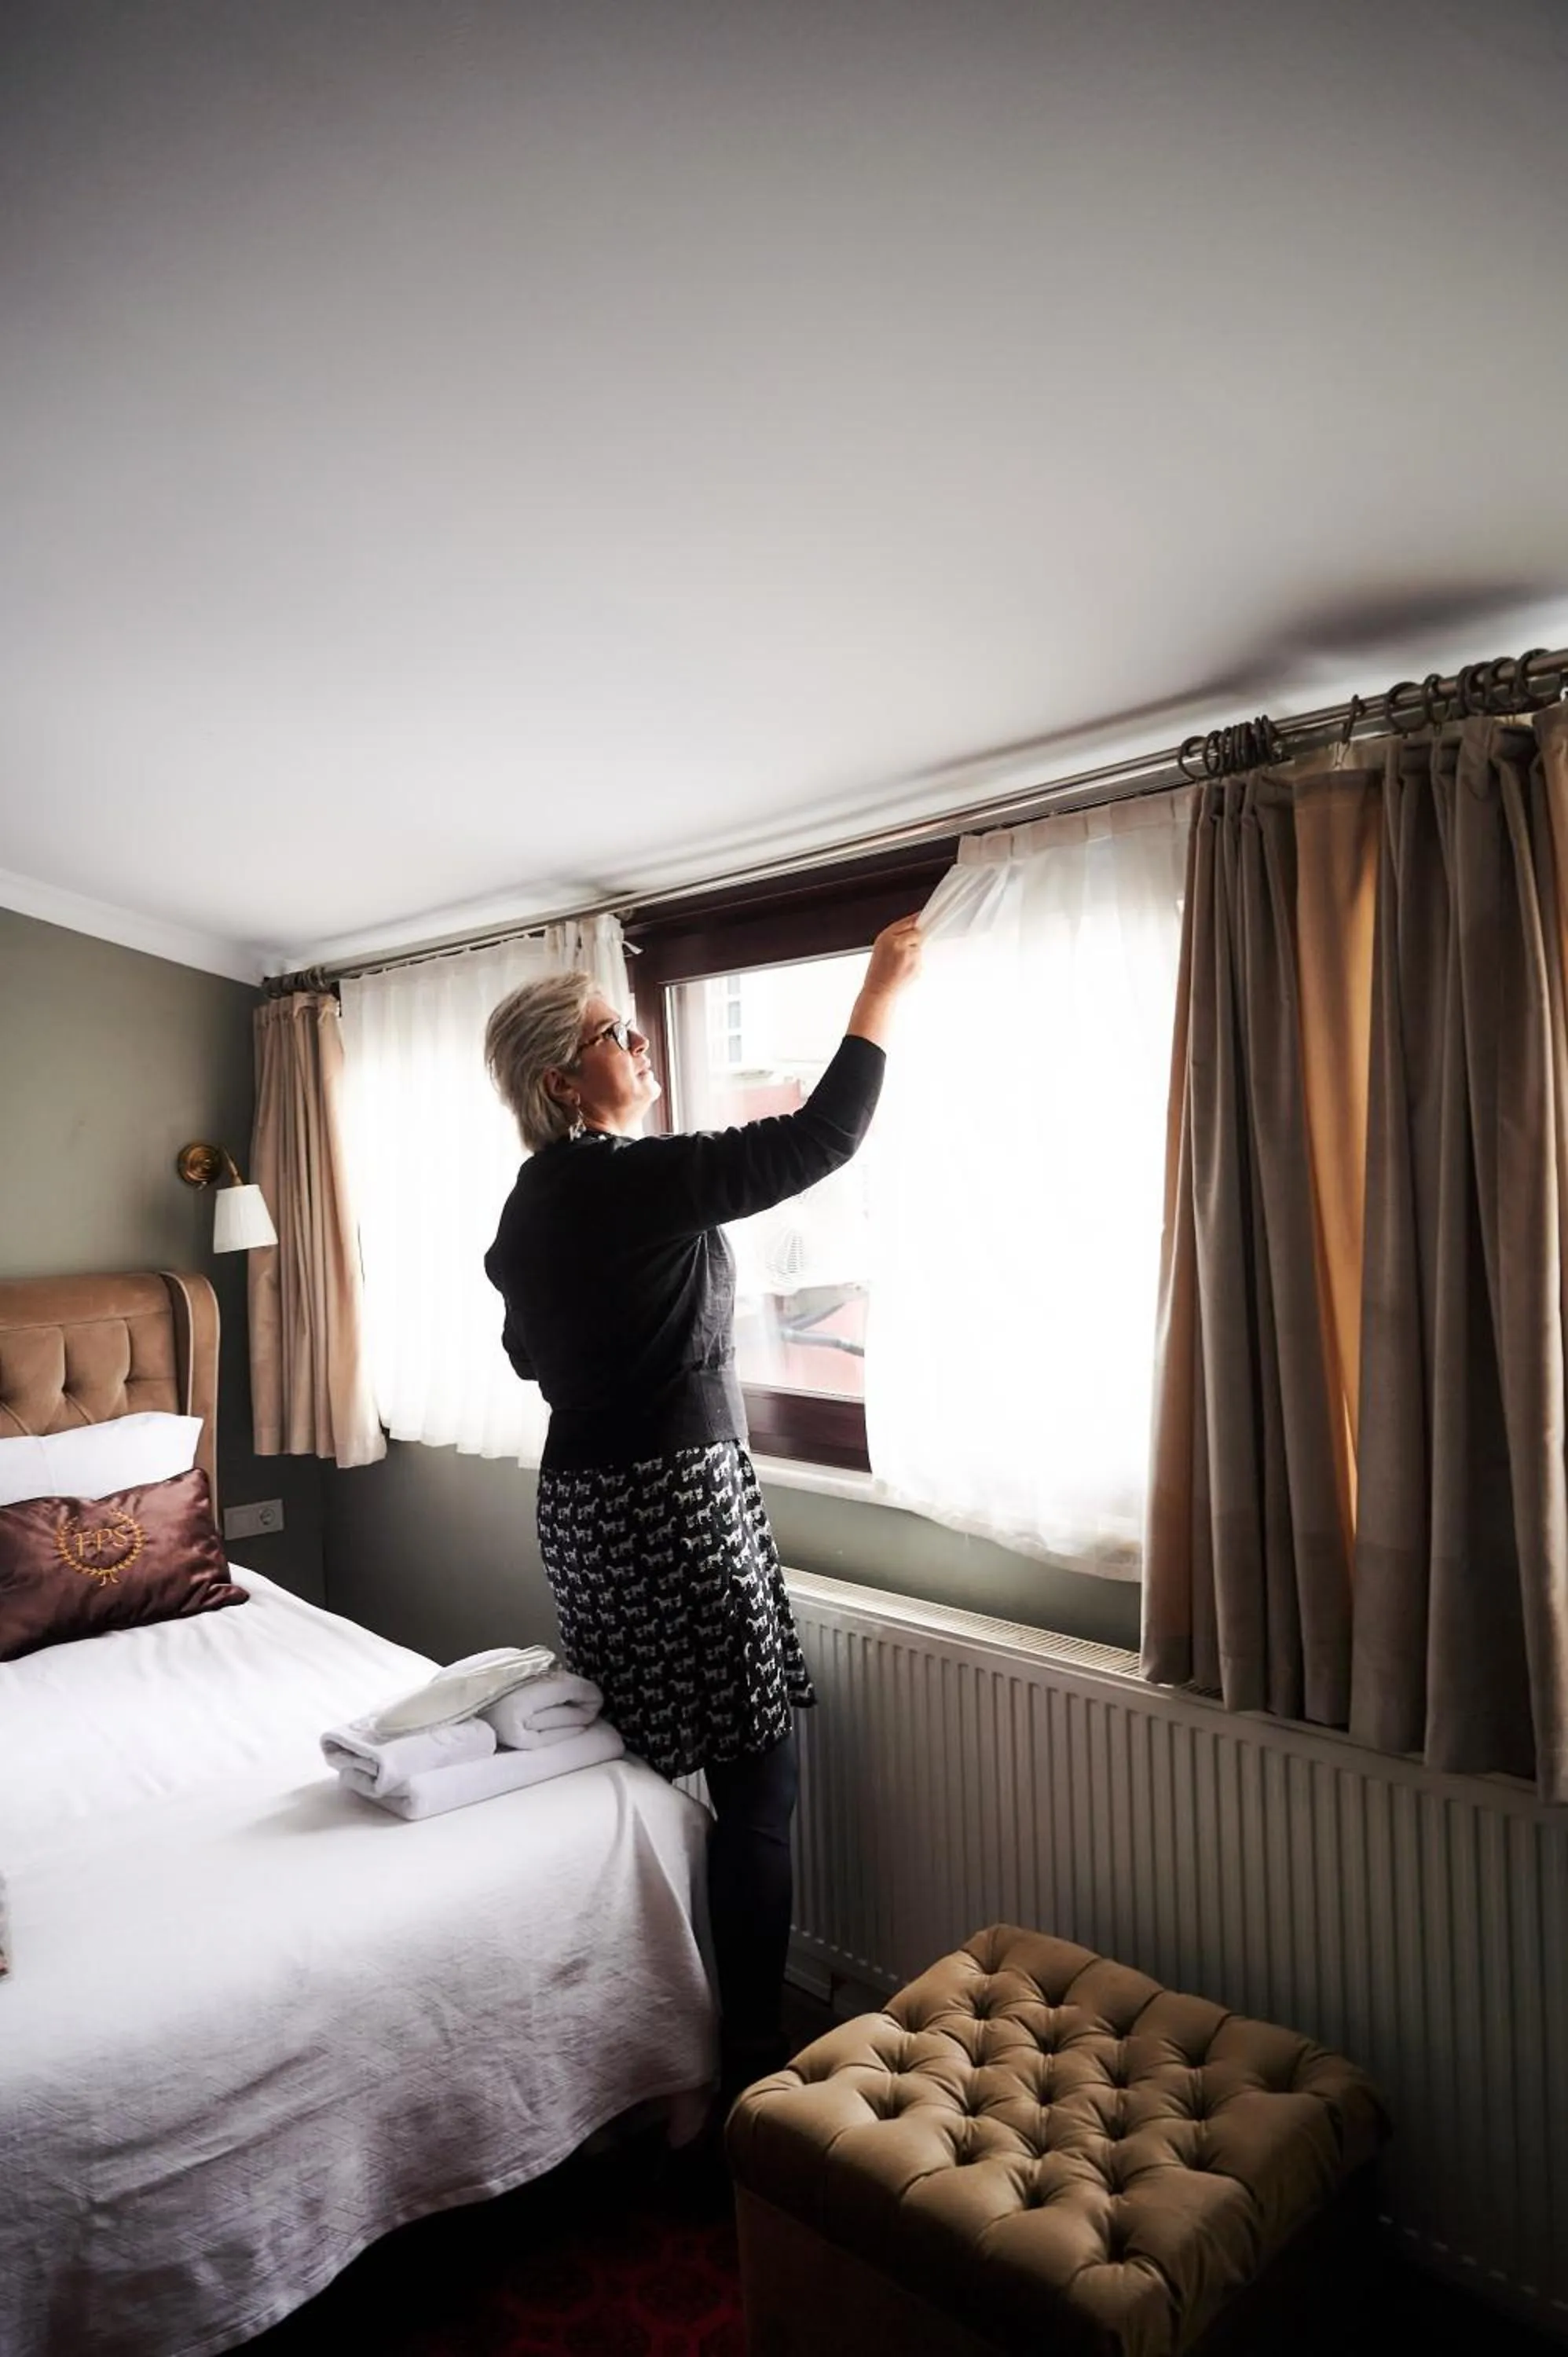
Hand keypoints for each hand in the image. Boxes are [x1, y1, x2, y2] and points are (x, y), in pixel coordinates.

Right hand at [847, 915, 922, 1049]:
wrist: (879, 990)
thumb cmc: (878, 970)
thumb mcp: (881, 947)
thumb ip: (896, 935)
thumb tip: (915, 925)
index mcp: (887, 936)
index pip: (909, 921)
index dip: (917, 920)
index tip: (922, 919)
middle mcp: (898, 943)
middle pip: (917, 933)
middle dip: (915, 939)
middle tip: (905, 950)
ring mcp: (908, 954)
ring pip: (919, 946)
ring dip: (914, 952)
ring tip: (901, 963)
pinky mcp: (916, 965)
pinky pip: (920, 958)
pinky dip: (915, 962)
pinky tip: (904, 969)